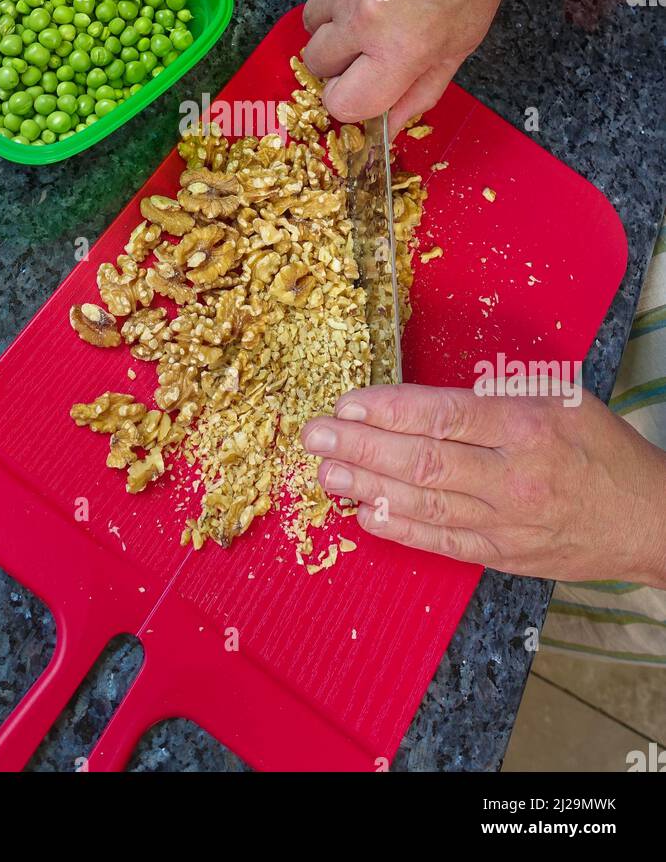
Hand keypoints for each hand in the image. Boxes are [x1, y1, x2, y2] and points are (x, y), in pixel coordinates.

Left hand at [301, 383, 665, 585]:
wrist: (646, 519)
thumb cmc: (601, 448)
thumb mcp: (560, 397)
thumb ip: (497, 393)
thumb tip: (428, 396)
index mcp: (527, 425)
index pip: (443, 416)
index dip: (388, 410)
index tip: (348, 402)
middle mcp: (513, 475)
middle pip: (423, 460)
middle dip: (361, 447)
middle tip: (316, 436)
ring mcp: (506, 521)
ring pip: (424, 503)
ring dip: (367, 487)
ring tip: (326, 472)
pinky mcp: (503, 556)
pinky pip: (441, 541)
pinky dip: (399, 530)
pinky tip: (364, 514)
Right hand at [302, 0, 534, 134]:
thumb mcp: (460, 45)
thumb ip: (420, 92)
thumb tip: (386, 126)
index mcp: (399, 51)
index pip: (340, 103)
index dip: (349, 100)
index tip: (361, 85)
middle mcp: (362, 17)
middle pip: (316, 63)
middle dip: (339, 60)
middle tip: (370, 40)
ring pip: (309, 20)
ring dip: (332, 20)